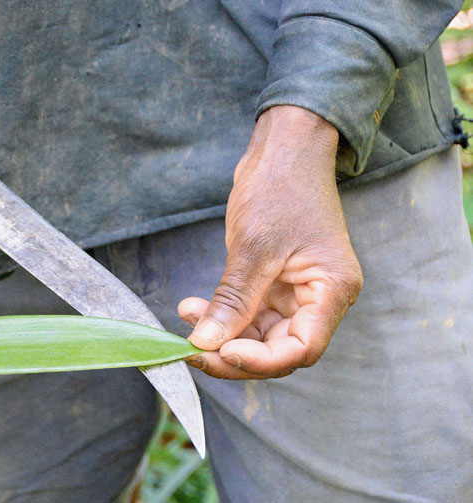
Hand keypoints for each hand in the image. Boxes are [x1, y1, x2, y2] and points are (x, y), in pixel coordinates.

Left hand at [181, 106, 362, 378]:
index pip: (301, 348)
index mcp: (332, 290)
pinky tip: (192, 308)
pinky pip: (249, 313)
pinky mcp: (274, 284)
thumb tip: (206, 344)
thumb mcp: (253, 247)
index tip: (221, 351)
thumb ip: (232, 300)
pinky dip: (222, 315)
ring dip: (222, 333)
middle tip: (193, 349)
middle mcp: (319, 298)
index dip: (261, 360)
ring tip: (186, 317)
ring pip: (259, 334)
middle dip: (233, 352)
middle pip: (278, 348)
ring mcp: (296, 292)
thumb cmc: (279, 189)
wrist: (282, 151)